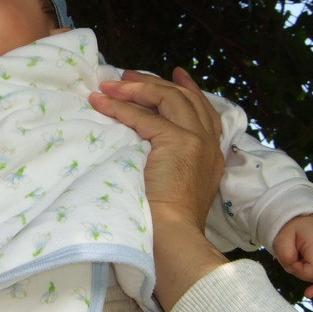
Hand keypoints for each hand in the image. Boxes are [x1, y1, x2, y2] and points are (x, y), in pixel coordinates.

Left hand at [89, 67, 228, 310]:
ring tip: (108, 86)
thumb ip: (166, 159)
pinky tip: (101, 103)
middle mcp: (209, 144)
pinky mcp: (181, 143)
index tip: (176, 74)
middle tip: (127, 75)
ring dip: (135, 88)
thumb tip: (139, 140)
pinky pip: (145, 116)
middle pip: (185, 99)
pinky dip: (120, 107)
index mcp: (211, 155)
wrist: (172, 238)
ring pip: (168, 99)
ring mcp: (197, 141)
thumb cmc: (163, 222)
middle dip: (155, 83)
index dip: (189, 89)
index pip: (203, 111)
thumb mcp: (170, 184)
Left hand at [272, 214, 312, 297]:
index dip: (300, 270)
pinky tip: (309, 294)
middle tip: (293, 256)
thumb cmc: (289, 228)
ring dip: (307, 274)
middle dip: (302, 272)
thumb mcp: (281, 239)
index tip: (291, 260)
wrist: (299, 216)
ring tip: (298, 260)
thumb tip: (294, 269)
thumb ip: (286, 256)